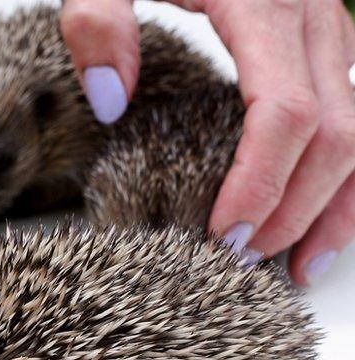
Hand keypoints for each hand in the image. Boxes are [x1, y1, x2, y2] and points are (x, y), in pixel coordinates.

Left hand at [60, 0, 354, 284]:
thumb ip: (97, 22)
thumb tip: (108, 102)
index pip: (286, 111)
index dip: (262, 182)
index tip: (223, 234)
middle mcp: (314, 11)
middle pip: (336, 132)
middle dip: (295, 207)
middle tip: (241, 261)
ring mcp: (329, 24)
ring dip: (336, 204)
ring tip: (297, 267)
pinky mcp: (324, 36)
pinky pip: (354, 112)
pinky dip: (344, 174)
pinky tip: (318, 219)